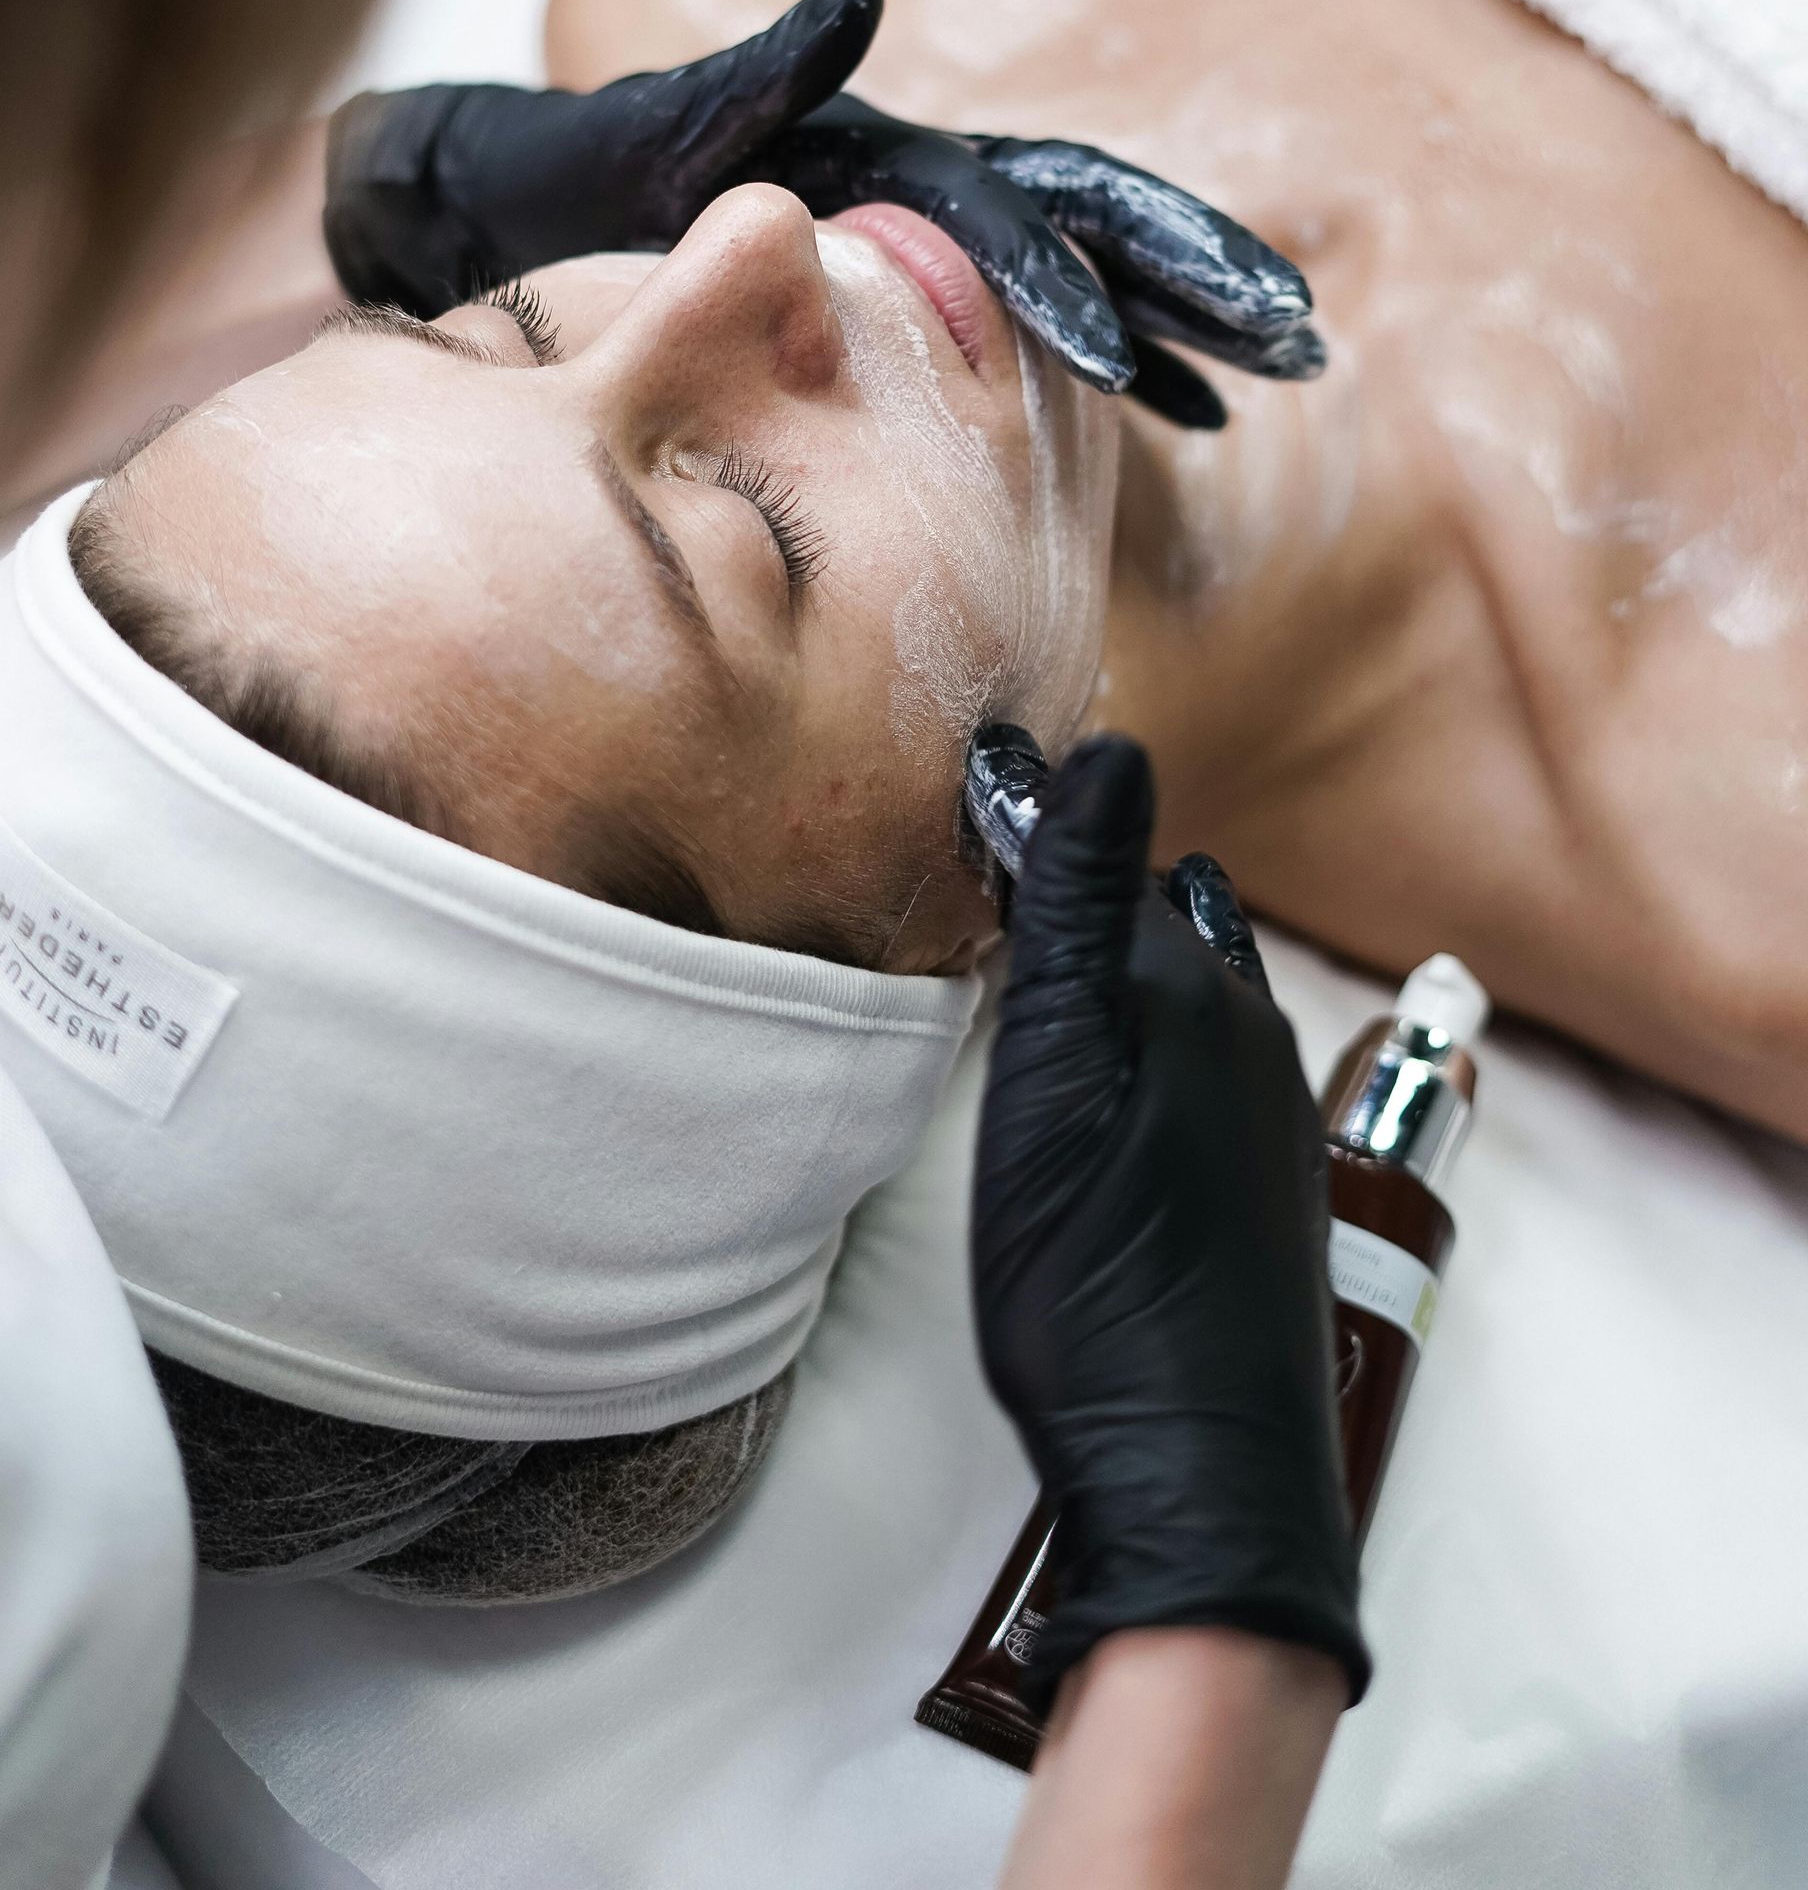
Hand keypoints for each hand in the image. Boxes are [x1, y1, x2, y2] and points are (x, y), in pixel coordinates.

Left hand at [323, 0, 1320, 419]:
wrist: (468, 203)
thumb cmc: (538, 183)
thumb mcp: (625, 134)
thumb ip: (740, 78)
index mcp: (863, 155)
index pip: (1002, 212)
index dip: (1078, 277)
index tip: (1137, 362)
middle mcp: (901, 183)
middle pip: (1084, 214)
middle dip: (1188, 275)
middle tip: (1295, 341)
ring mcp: (900, 233)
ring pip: (1073, 262)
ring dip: (1175, 313)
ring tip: (1272, 373)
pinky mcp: (885, 284)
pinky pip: (1023, 320)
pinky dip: (1109, 356)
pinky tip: (1175, 415)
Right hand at [972, 737, 1366, 1700]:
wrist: (1198, 1477)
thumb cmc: (1098, 1287)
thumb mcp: (1055, 1086)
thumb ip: (1083, 914)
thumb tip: (1112, 747)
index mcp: (1193, 994)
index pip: (1100, 860)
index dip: (1023, 823)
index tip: (958, 779)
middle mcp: (1249, 1034)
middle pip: (1156, 916)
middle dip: (1081, 879)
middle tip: (986, 858)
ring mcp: (1266, 1111)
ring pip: (1187, 983)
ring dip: (1121, 951)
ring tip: (1043, 939)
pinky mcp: (1263, 1179)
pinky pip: (1203, 1054)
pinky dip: (1148, 1025)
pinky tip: (1110, 1063)